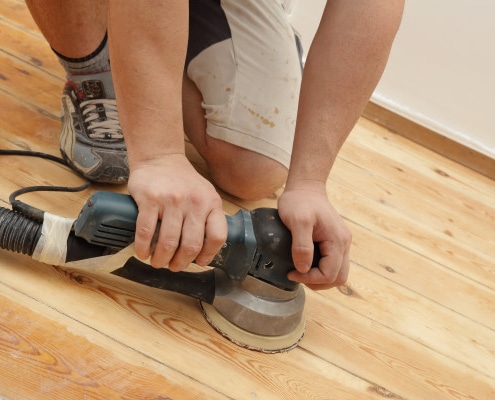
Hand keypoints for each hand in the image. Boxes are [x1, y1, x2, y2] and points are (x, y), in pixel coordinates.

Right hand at [127, 154, 226, 270]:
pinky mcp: (150, 199)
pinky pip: (146, 232)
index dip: (208, 254)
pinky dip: (143, 248)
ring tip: (158, 262)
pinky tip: (142, 252)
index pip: (217, 236)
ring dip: (161, 259)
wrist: (160, 157)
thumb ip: (207, 217)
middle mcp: (194, 202)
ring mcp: (172, 200)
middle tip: (173, 266)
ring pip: (168, 242)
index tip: (199, 262)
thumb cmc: (182, 180)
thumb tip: (204, 250)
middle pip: (191, 245)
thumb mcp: (205, 194)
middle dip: (181, 263)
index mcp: (211, 202)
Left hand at [277, 181, 350, 289]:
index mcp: (337, 240)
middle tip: (298, 276)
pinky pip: (333, 263)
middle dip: (318, 282)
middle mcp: (344, 243)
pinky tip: (306, 264)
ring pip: (338, 273)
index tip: (292, 272)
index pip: (330, 274)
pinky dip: (321, 269)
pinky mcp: (335, 241)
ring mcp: (341, 242)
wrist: (306, 187)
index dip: (310, 278)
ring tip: (301, 272)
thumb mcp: (297, 221)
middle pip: (338, 278)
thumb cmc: (300, 201)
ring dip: (320, 278)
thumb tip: (303, 268)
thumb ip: (302, 245)